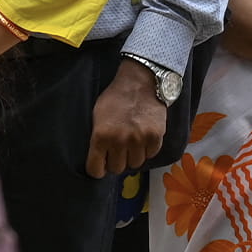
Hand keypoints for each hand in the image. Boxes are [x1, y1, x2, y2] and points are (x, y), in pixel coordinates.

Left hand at [87, 60, 168, 177]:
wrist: (141, 82)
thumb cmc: (115, 98)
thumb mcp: (98, 116)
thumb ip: (98, 138)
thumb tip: (101, 158)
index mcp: (101, 136)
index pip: (96, 169)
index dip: (98, 169)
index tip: (101, 166)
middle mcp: (120, 141)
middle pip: (117, 168)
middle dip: (116, 162)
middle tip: (118, 152)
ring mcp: (139, 139)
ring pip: (135, 163)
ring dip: (133, 156)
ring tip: (132, 144)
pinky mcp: (156, 136)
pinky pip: (151, 154)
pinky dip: (147, 149)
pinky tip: (144, 138)